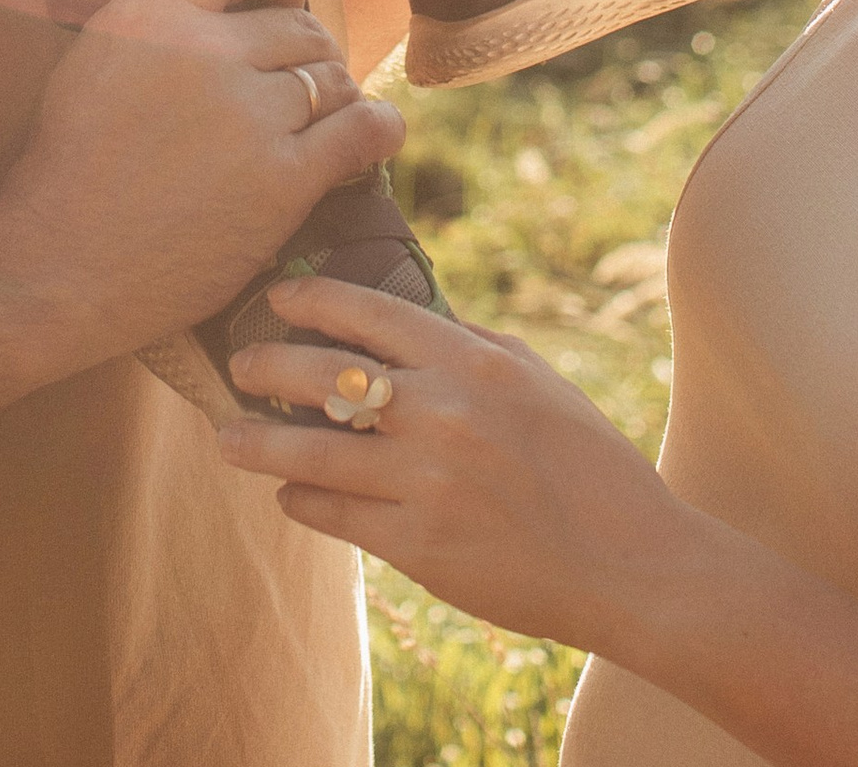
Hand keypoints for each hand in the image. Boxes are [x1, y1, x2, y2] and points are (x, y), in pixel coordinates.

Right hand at [0, 0, 402, 365]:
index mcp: (150, 9)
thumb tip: (244, 0)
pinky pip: (359, 132)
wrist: (54, 269)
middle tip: (290, 93)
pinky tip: (378, 135)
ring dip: (333, 99)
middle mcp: (203, 50)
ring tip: (316, 124)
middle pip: (299, 26)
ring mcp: (246, 115)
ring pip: (331, 78)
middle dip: (305, 55)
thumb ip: (164, 17)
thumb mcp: (97, 56)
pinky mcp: (279, 181)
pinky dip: (377, 130)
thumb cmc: (70, 167)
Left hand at [218, 276, 692, 655]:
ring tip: (228, 438)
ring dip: (258, 441)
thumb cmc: (589, 463)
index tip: (275, 296)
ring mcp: (426, 481)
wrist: (629, 561)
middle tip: (238, 365)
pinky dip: (303, 499)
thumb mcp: (536, 380)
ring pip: (311, 450)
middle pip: (323, 375)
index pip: (367, 311)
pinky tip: (290, 492)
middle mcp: (442, 413)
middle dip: (266, 365)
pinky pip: (335, 514)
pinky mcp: (418, 545)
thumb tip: (414, 316)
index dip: (309, 298)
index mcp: (472, 361)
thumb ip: (471, 345)